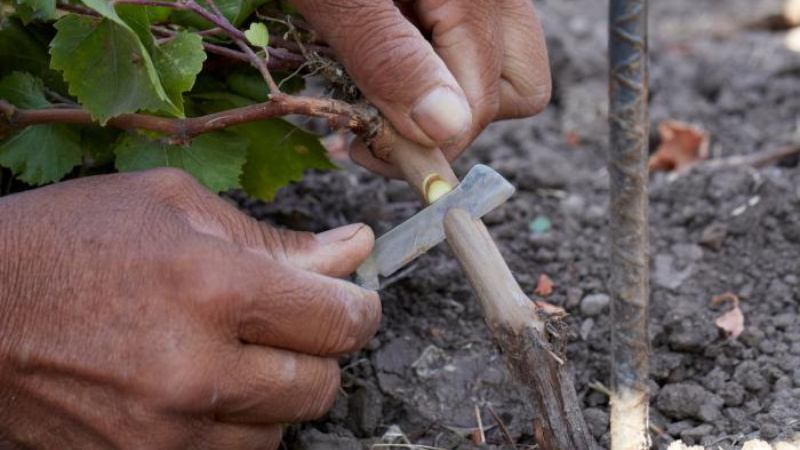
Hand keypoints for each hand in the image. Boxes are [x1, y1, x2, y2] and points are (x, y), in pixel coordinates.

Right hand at [0, 169, 380, 448]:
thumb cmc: (68, 241)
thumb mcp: (174, 207)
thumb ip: (274, 238)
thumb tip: (354, 249)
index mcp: (214, 287)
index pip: (338, 320)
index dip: (359, 307)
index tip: (354, 299)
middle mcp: (198, 369)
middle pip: (320, 384)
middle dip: (321, 350)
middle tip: (293, 322)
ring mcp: (167, 430)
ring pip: (281, 429)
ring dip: (277, 391)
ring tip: (236, 350)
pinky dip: (237, 423)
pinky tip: (208, 384)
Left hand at [292, 0, 550, 176]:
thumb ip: (390, 56)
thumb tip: (445, 130)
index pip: (477, 105)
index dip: (424, 144)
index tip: (363, 149)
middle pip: (515, 88)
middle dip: (447, 123)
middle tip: (375, 124)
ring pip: (506, 66)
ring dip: (451, 97)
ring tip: (383, 92)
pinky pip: (478, 40)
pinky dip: (440, 63)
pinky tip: (387, 54)